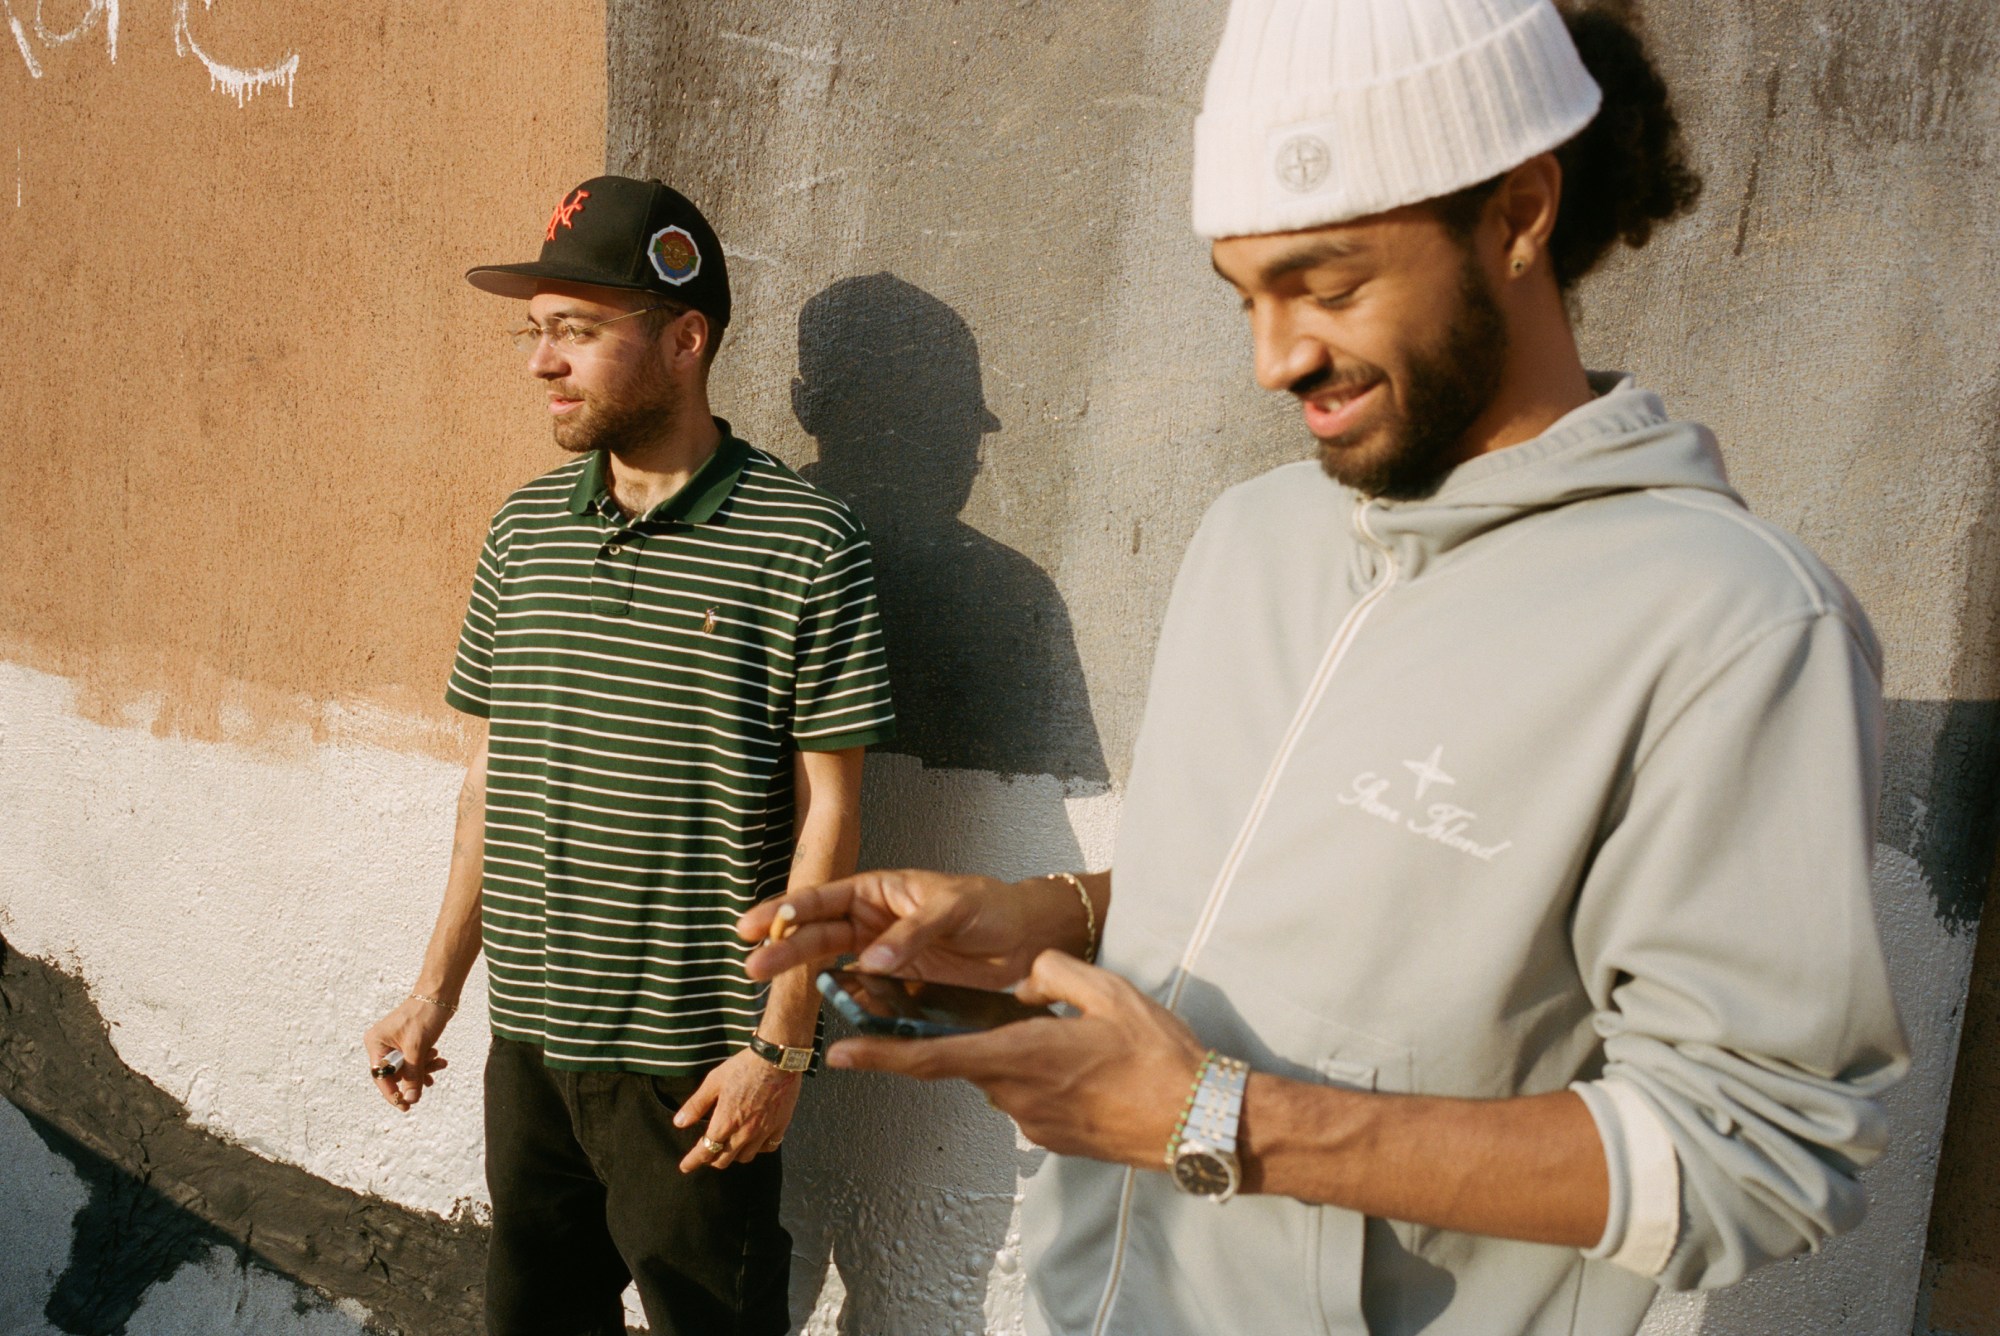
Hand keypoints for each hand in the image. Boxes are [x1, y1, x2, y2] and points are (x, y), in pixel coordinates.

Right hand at [362, 996, 452, 1111]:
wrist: (440, 994)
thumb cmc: (424, 1015)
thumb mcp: (418, 1048)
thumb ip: (413, 1075)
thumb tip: (410, 1100)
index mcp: (376, 1043)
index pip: (381, 1076)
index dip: (392, 1094)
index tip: (405, 1107)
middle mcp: (382, 1044)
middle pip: (396, 1073)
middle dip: (414, 1076)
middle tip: (430, 1079)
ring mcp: (395, 1043)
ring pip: (408, 1068)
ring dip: (424, 1069)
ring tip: (440, 1063)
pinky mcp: (408, 1042)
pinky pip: (415, 1060)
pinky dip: (426, 1063)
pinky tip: (439, 1060)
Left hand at [673, 1048, 803, 1171]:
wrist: (777, 1059)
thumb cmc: (743, 1067)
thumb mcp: (714, 1081)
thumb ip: (696, 1105)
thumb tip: (679, 1123)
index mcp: (725, 1122)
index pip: (705, 1152)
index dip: (693, 1162)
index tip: (685, 1167)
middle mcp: (744, 1133)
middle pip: (724, 1160)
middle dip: (712, 1160)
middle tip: (707, 1154)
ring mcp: (763, 1131)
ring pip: (745, 1157)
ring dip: (734, 1156)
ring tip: (730, 1146)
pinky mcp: (780, 1126)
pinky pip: (767, 1148)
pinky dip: (758, 1148)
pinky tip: (754, 1140)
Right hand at [736, 869, 1058, 990]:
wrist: (1025, 941)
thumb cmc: (991, 907)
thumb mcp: (954, 907)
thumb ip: (913, 931)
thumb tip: (871, 959)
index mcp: (880, 891)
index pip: (825, 899)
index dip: (786, 910)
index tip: (753, 924)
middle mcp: (874, 922)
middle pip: (818, 934)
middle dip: (783, 947)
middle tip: (753, 965)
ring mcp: (884, 956)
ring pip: (833, 965)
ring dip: (804, 975)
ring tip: (770, 984)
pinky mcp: (900, 987)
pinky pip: (864, 996)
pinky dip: (846, 1003)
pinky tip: (829, 1007)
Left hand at [827, 951, 1207, 1169]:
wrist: (1198, 1121)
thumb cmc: (1157, 1056)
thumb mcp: (1107, 991)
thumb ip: (1053, 973)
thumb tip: (1027, 979)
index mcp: (1020, 1055)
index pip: (933, 1057)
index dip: (881, 1055)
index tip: (841, 1054)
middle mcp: (1016, 1095)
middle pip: (974, 1059)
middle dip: (986, 1036)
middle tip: (1034, 1018)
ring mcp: (1033, 1123)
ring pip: (1005, 1078)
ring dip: (1022, 1056)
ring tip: (1082, 1043)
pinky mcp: (1053, 1140)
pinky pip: (1030, 1099)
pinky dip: (1044, 1080)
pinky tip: (1089, 1070)